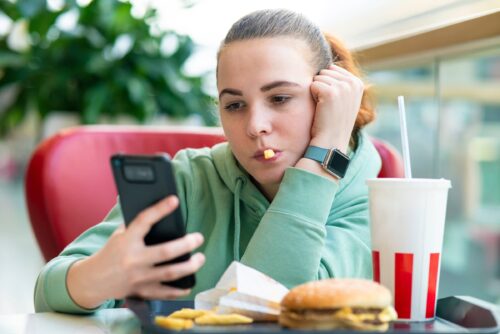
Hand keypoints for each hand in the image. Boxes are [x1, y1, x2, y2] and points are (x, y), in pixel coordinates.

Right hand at [67, 196, 204, 308]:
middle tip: (199, 238)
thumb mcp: (119, 235)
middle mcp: (133, 259)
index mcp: (126, 241)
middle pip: (165, 252)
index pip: (144, 221)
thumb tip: (160, 212)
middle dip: (186, 244)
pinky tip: (190, 283)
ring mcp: (138, 277)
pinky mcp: (142, 291)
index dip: (160, 209)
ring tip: (201, 258)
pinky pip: (164, 292)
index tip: (174, 200)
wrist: (93, 280)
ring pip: (170, 273)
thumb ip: (137, 226)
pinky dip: (179, 290)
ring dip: (189, 266)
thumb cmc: (111, 252)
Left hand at [309, 64, 363, 151]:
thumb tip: (330, 65)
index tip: (333, 102)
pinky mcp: (330, 93)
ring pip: (318, 77)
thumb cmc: (333, 121)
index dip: (327, 85)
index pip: (332, 69)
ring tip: (324, 108)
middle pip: (325, 72)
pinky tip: (320, 109)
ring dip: (317, 92)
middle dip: (322, 87)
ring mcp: (343, 87)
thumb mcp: (344, 100)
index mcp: (358, 83)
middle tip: (327, 106)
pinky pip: (313, 84)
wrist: (331, 141)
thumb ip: (341, 82)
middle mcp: (353, 83)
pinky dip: (312, 96)